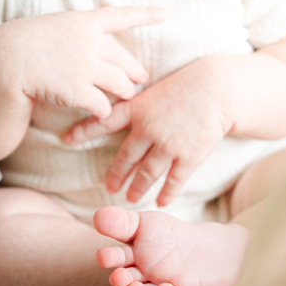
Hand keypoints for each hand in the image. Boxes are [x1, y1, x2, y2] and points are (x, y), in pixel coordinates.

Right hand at [0, 6, 164, 117]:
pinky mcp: (80, 89)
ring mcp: (86, 65)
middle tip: (141, 79)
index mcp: (82, 21)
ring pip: (120, 84)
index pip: (121, 15)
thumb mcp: (48, 29)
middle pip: (124, 59)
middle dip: (134, 71)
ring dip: (124, 93)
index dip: (146, 15)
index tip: (168, 13)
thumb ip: (76, 37)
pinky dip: (103, 112)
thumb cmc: (18, 47)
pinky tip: (102, 115)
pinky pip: (102, 105)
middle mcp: (90, 41)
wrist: (1, 64)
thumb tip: (99, 51)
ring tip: (126, 97)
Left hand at [65, 56, 233, 206]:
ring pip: (147, 174)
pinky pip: (174, 180)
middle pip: (126, 159)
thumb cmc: (190, 84)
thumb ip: (139, 105)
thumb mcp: (157, 89)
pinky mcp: (189, 156)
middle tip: (109, 188)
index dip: (83, 131)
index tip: (66, 140)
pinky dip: (167, 193)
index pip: (104, 121)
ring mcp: (169, 145)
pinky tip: (162, 201)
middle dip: (116, 175)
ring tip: (132, 198)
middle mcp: (148, 130)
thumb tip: (120, 111)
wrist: (220, 88)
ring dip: (138, 188)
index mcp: (139, 109)